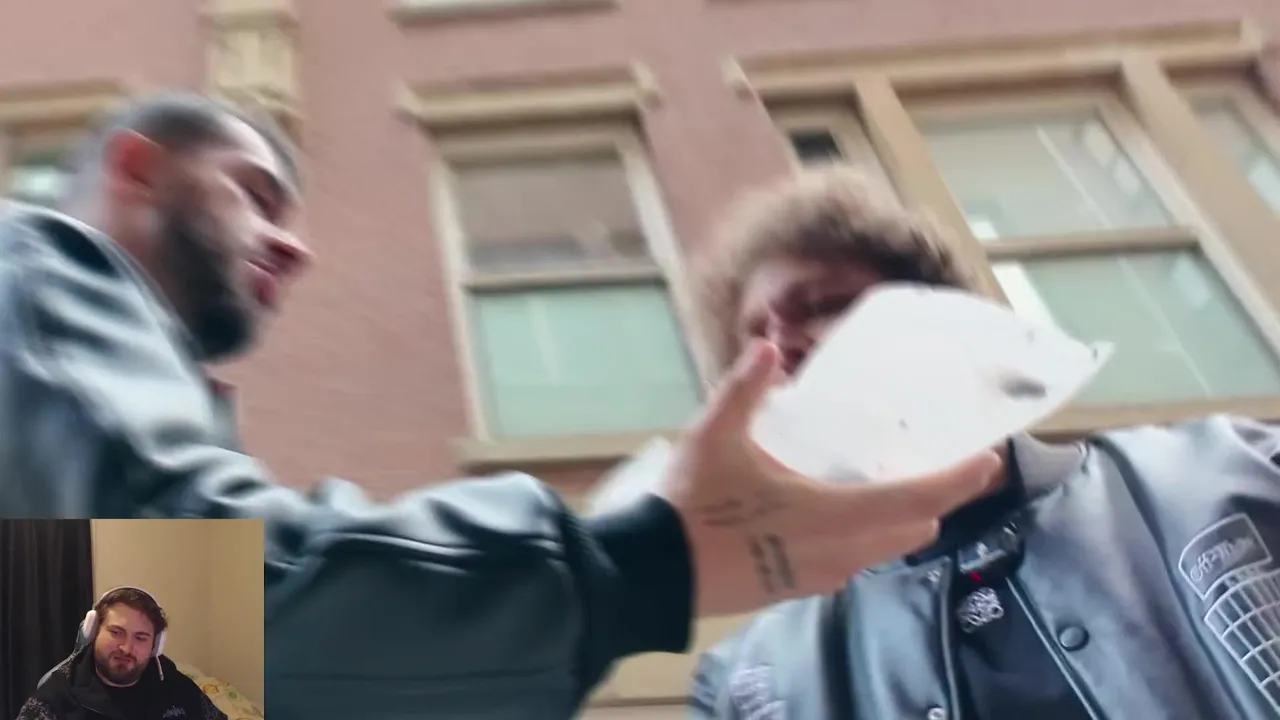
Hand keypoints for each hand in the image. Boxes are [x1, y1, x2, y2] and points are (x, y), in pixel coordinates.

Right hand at [657, 341, 1001, 616]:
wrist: (654, 574)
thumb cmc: (691, 505)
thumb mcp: (714, 436)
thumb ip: (745, 389)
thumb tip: (769, 345)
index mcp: (831, 514)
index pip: (915, 500)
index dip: (958, 481)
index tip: (989, 462)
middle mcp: (836, 552)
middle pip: (909, 532)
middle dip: (936, 503)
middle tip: (951, 473)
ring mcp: (815, 577)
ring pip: (880, 553)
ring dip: (900, 525)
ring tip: (902, 493)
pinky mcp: (793, 590)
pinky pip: (849, 566)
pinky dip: (865, 542)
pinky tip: (844, 523)